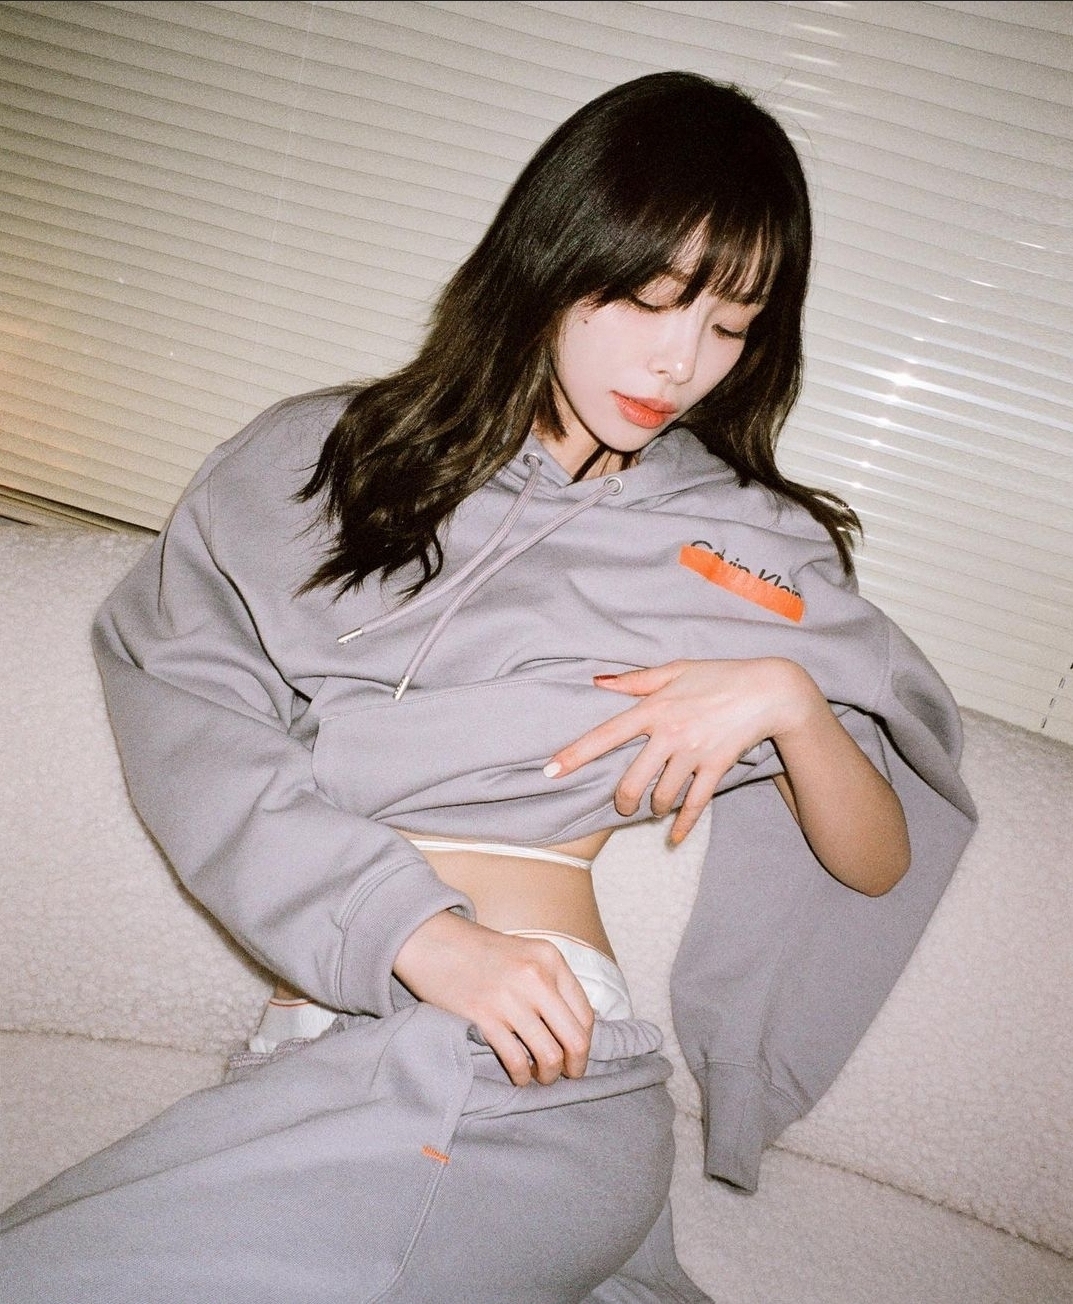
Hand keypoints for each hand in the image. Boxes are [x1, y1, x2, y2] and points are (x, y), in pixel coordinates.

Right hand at [393, 911, 594, 1085]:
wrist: (431, 939)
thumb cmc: (477, 950)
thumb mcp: (524, 953)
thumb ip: (548, 982)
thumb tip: (571, 1026)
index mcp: (550, 959)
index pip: (584, 1014)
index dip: (585, 1043)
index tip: (577, 1055)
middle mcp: (536, 977)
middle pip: (575, 1038)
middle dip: (576, 1065)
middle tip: (568, 1075)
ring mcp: (510, 998)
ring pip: (549, 1055)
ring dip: (548, 1074)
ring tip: (540, 1077)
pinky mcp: (484, 1017)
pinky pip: (516, 1059)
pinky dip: (521, 1075)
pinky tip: (518, 1075)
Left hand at [545, 659, 818, 844]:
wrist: (769, 690)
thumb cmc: (718, 675)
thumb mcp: (675, 670)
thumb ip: (635, 680)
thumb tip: (597, 681)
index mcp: (654, 708)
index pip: (605, 734)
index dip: (575, 754)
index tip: (549, 771)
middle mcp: (669, 733)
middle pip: (632, 780)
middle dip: (622, 800)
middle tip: (622, 805)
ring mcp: (693, 753)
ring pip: (662, 796)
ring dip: (653, 807)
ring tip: (653, 806)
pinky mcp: (716, 767)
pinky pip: (695, 804)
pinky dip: (683, 826)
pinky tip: (673, 838)